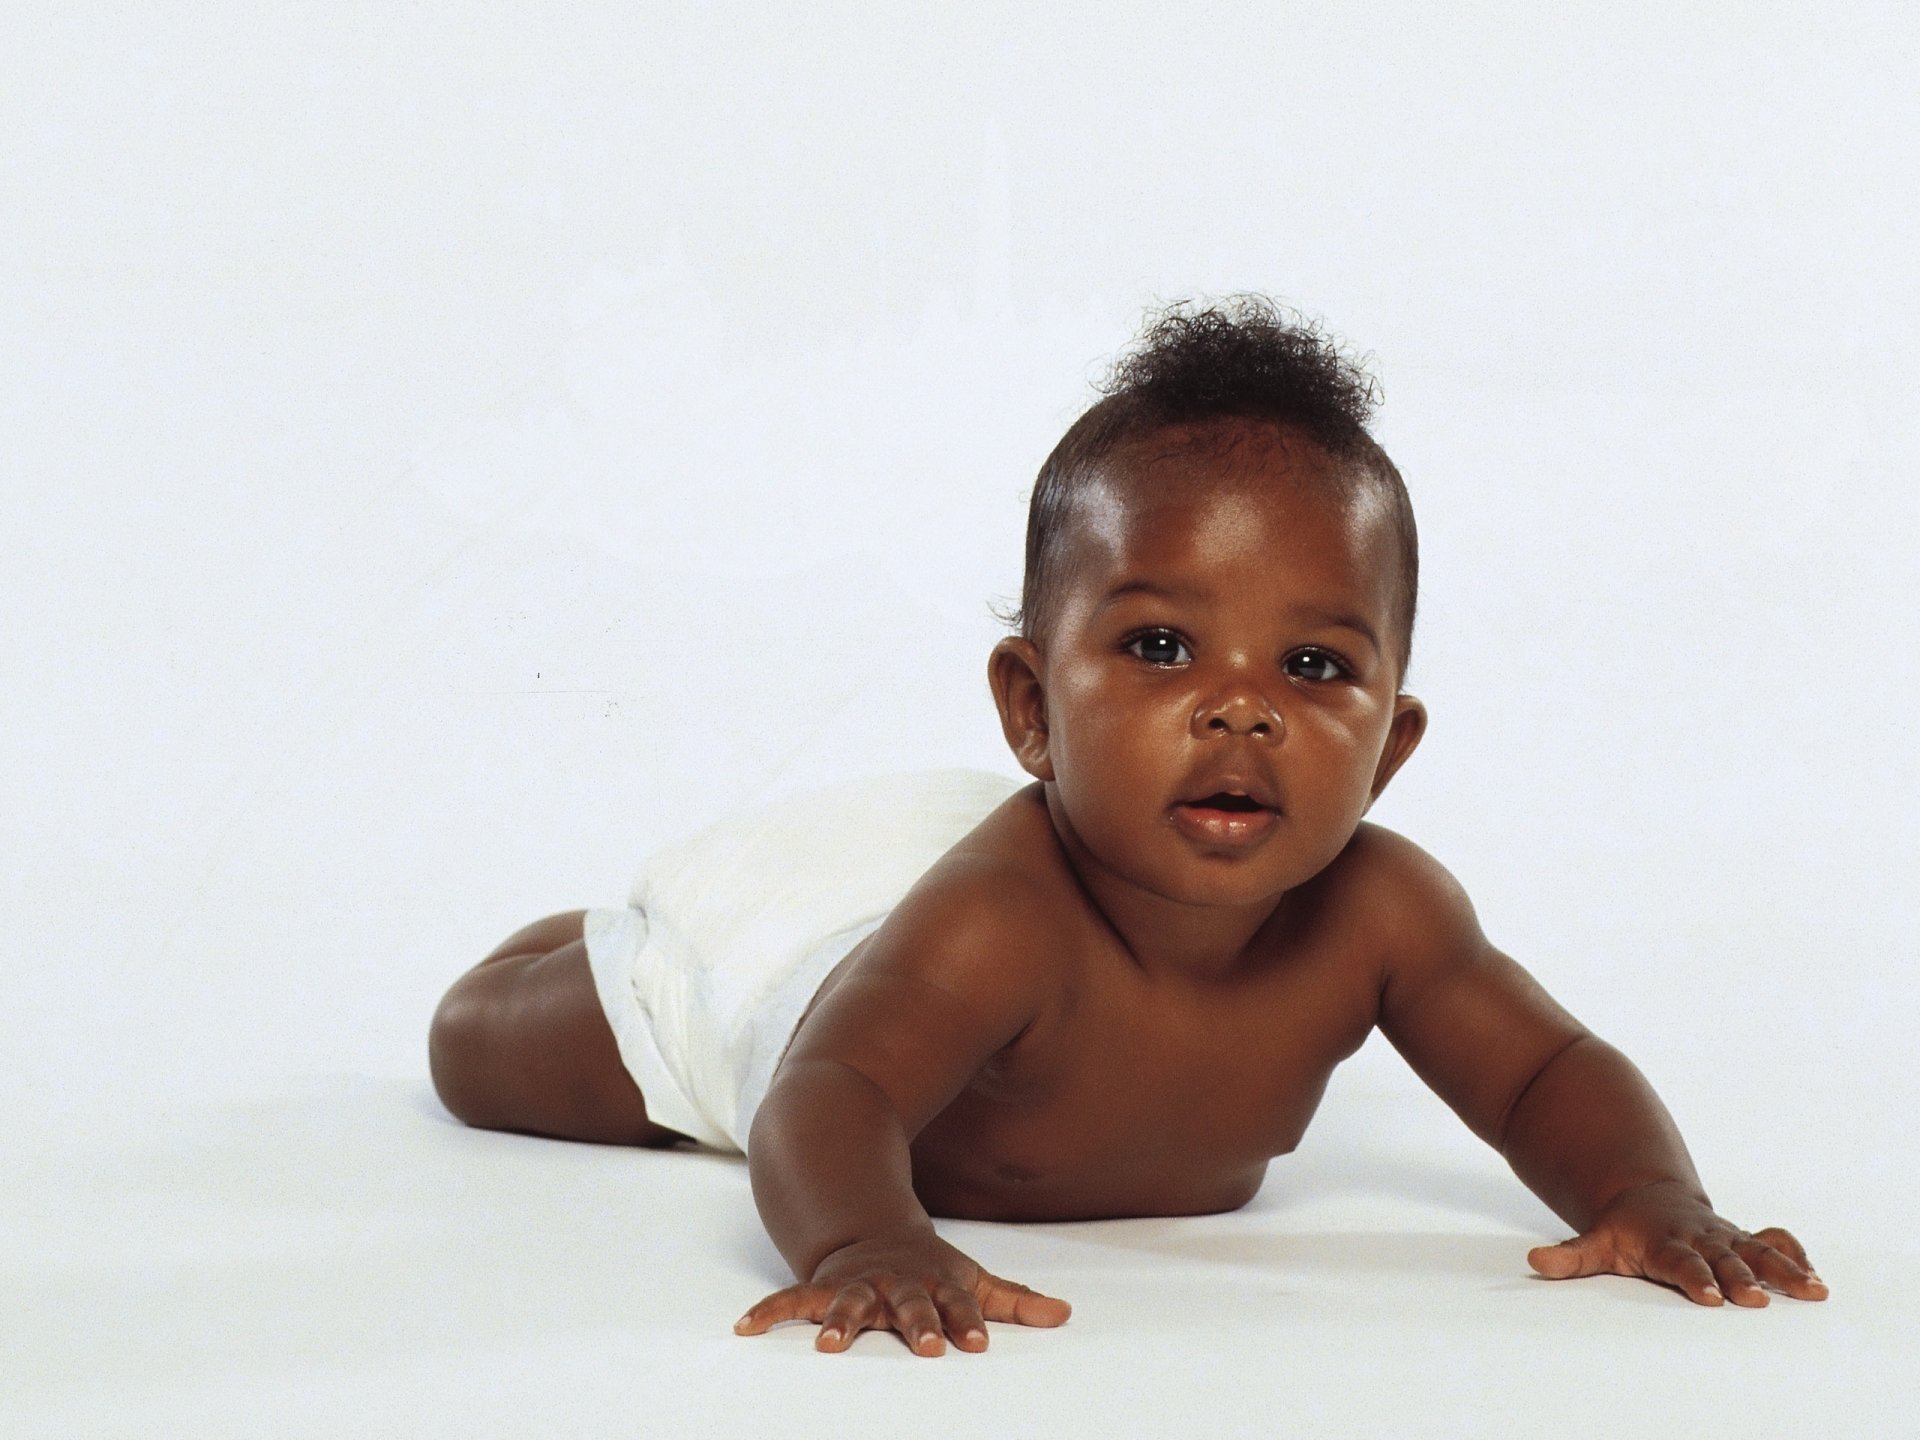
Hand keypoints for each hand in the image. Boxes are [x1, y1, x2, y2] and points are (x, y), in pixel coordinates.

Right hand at [733, 1229, 1071, 1354]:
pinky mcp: (822, 1286)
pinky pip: (791, 1300)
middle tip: (925, 1348)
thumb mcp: (971, 1278)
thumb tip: (1065, 1315)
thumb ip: (1013, 1302)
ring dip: (839, 1323)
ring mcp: (858, 1285)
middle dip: (917, 1325)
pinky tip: (744, 1329)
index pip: (959, 1307)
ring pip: (848, 1303)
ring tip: (829, 1347)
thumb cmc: (928, 1267)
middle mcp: (897, 1285)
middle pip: (910, 1305)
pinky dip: (768, 1312)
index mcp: (936, 1285)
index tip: (975, 1345)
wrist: (871, 1226)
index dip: (968, 1323)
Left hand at [1527, 1179, 1827, 1306]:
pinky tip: (1815, 1276)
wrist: (1647, 1197)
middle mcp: (1699, 1239)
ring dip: (1784, 1269)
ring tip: (1814, 1290)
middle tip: (1757, 1299)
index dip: (1694, 1277)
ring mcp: (1723, 1237)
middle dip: (1741, 1279)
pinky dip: (1794, 1255)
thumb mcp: (1595, 1241)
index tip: (1708, 1295)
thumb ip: (1570, 1255)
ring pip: (1757, 1251)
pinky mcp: (1743, 1238)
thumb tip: (1536, 1260)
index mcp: (1664, 1243)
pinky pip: (1773, 1242)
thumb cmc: (1623, 1229)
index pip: (1680, 1262)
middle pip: (1723, 1260)